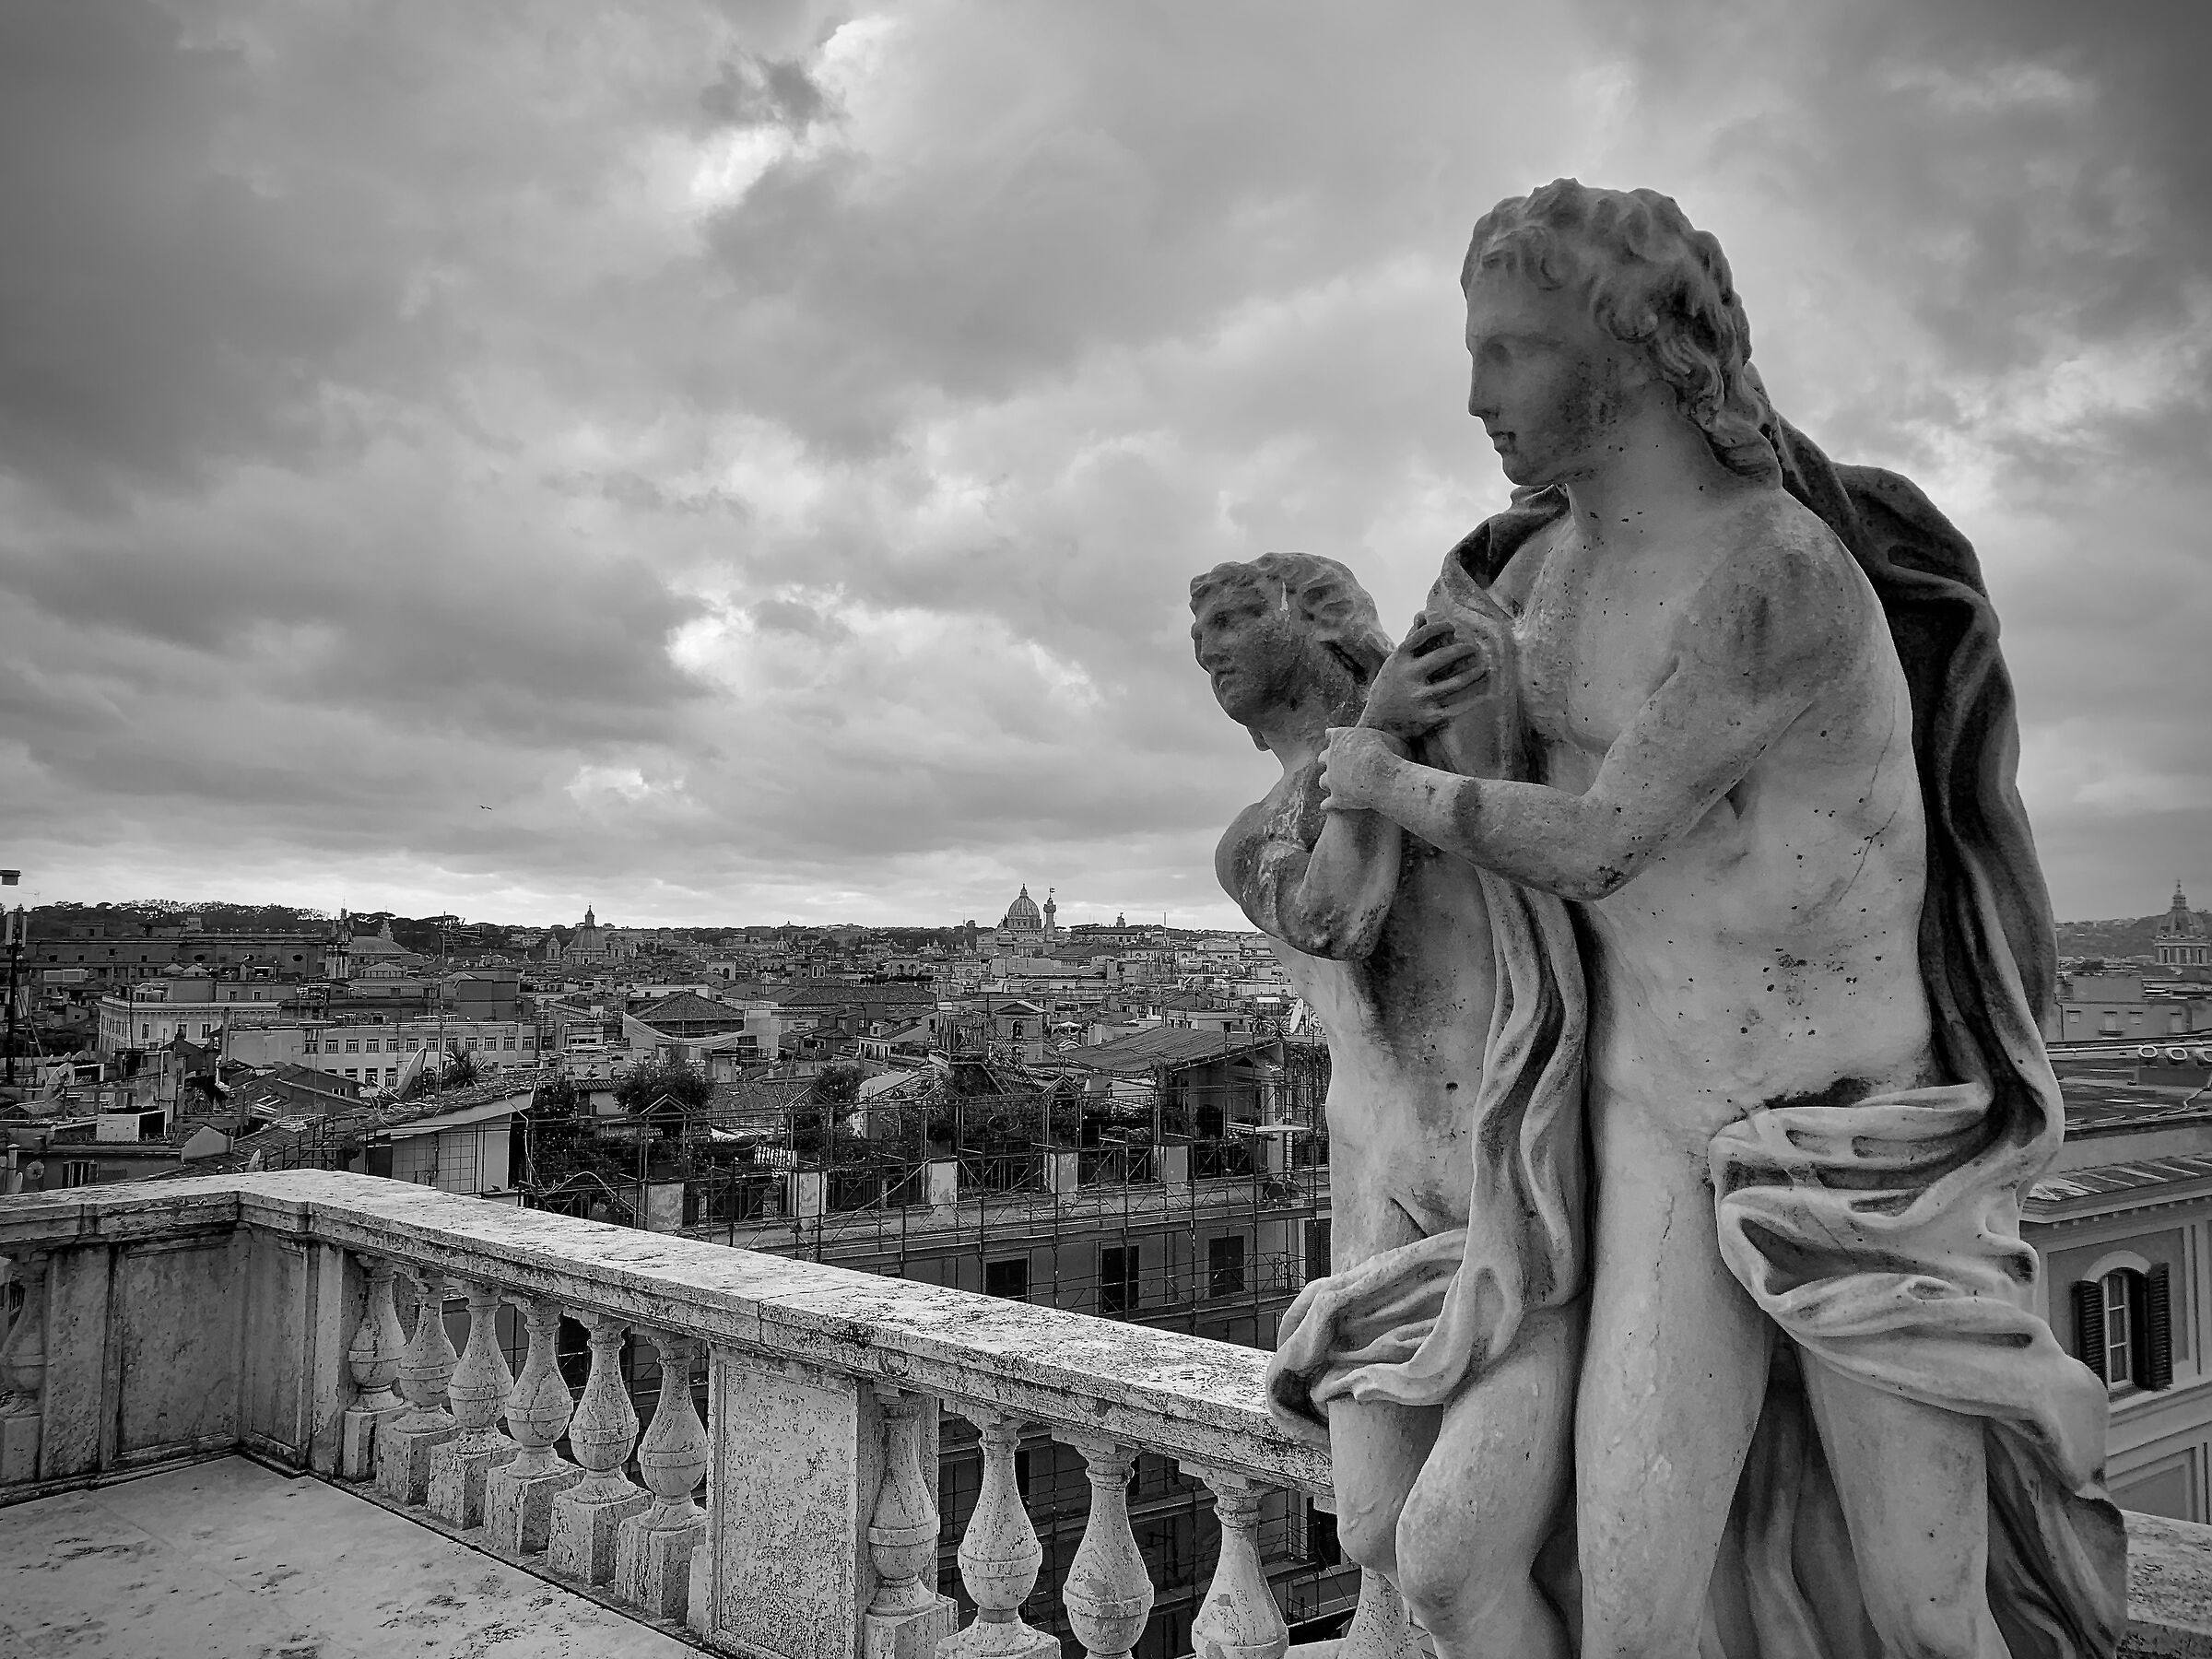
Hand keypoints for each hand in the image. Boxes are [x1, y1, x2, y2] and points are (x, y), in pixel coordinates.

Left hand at [1319, 726, 1403, 812]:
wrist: (1381, 778)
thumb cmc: (1389, 754)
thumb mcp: (1388, 738)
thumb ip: (1381, 739)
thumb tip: (1390, 741)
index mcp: (1340, 738)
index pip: (1331, 735)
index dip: (1335, 737)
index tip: (1336, 739)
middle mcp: (1330, 757)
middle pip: (1323, 758)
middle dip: (1327, 760)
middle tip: (1334, 763)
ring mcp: (1331, 779)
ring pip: (1323, 781)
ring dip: (1327, 783)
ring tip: (1333, 786)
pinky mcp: (1336, 798)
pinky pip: (1327, 804)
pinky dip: (1328, 805)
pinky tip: (1328, 807)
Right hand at [1359, 616, 1499, 738]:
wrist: (1379, 725)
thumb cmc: (1389, 688)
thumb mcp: (1394, 663)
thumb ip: (1411, 640)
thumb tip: (1423, 614)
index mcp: (1399, 660)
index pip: (1422, 635)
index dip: (1439, 627)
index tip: (1452, 626)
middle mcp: (1408, 676)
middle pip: (1442, 656)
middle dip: (1463, 649)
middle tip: (1474, 647)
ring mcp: (1420, 697)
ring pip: (1455, 682)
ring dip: (1474, 673)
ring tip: (1485, 667)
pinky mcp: (1429, 716)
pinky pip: (1458, 707)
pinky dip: (1474, 700)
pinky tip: (1487, 693)